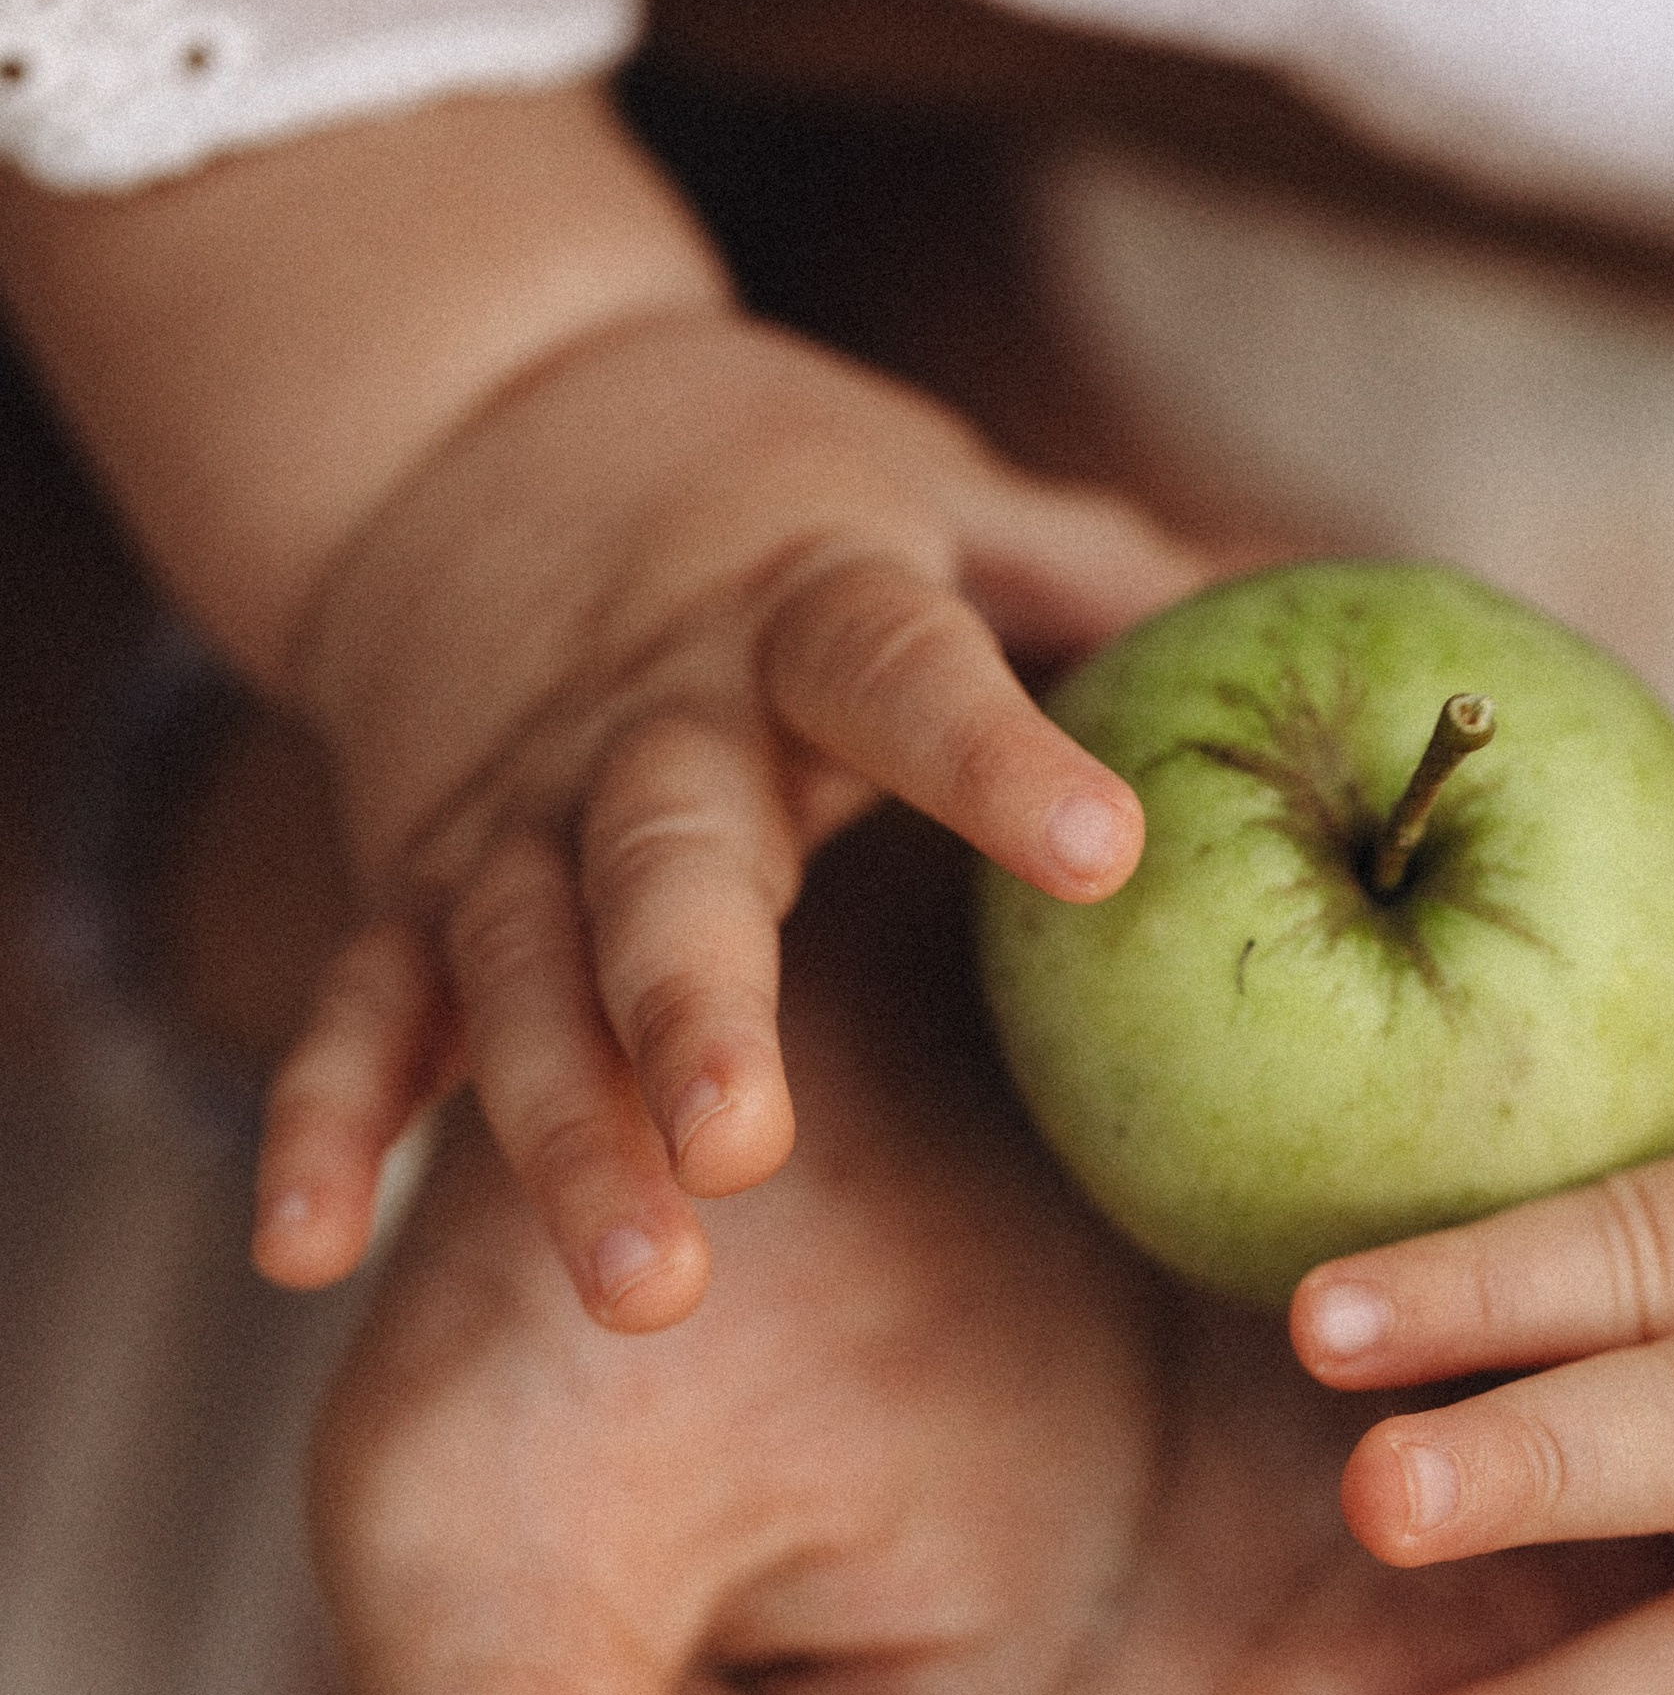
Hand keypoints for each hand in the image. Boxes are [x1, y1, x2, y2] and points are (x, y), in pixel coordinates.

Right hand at [257, 302, 1196, 1327]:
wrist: (483, 412)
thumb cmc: (789, 493)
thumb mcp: (950, 494)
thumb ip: (1111, 575)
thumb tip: (1346, 614)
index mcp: (801, 602)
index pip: (896, 663)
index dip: (990, 749)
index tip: (1103, 849)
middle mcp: (645, 717)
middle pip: (663, 861)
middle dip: (692, 1005)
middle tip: (745, 1148)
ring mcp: (508, 806)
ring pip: (515, 971)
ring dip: (554, 1124)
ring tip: (635, 1282)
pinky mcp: (407, 878)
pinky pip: (362, 1008)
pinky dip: (325, 1120)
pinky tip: (306, 1250)